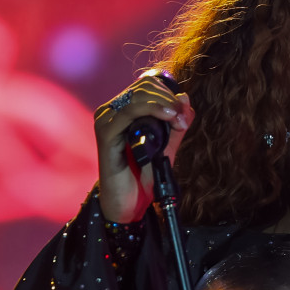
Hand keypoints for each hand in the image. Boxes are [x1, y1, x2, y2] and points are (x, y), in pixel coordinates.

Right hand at [94, 70, 190, 222]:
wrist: (130, 203)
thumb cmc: (146, 176)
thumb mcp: (167, 146)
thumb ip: (176, 123)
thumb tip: (184, 97)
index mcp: (124, 111)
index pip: (147, 85)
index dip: (169, 93)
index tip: (184, 114)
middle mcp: (112, 111)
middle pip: (144, 86)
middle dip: (170, 99)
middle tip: (183, 120)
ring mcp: (106, 120)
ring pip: (138, 95)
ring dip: (165, 104)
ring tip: (178, 121)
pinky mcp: (105, 133)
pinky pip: (129, 112)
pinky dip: (153, 110)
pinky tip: (169, 118)